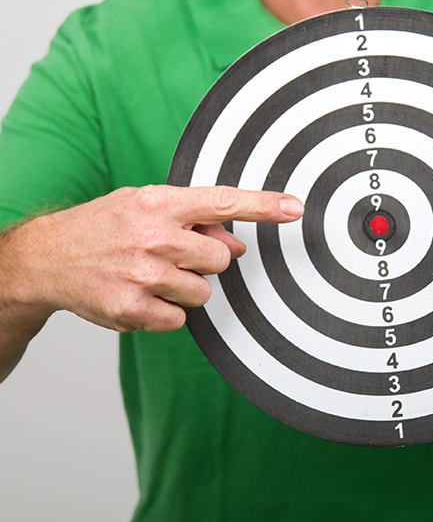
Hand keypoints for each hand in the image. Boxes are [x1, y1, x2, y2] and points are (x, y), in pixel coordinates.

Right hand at [5, 184, 303, 334]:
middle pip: (220, 259)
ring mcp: (141, 274)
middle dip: (204, 261)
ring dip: (184, 288)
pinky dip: (164, 313)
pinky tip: (139, 295)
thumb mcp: (144, 205)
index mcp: (158, 202)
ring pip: (203, 293)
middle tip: (171, 255)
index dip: (264, 206)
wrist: (48, 256)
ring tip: (150, 275)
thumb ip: (194, 221)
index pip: (223, 201)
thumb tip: (237, 245)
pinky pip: (178, 320)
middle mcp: (152, 235)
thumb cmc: (105, 226)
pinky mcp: (131, 309)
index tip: (296, 208)